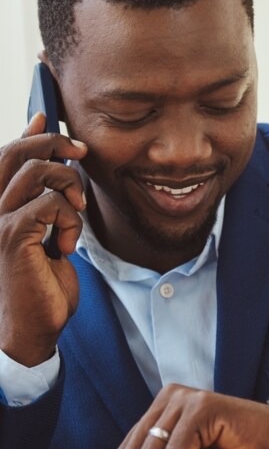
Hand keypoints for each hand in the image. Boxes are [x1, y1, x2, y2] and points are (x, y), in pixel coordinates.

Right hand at [0, 112, 86, 364]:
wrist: (32, 326)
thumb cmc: (40, 283)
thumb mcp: (46, 234)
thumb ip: (45, 199)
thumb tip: (56, 165)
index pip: (6, 154)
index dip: (31, 133)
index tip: (54, 121)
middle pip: (16, 153)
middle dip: (54, 144)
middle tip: (81, 153)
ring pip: (36, 174)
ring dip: (68, 188)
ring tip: (76, 215)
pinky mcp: (11, 236)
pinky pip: (49, 204)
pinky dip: (69, 219)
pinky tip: (67, 244)